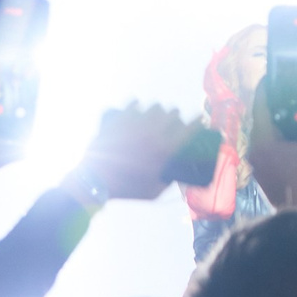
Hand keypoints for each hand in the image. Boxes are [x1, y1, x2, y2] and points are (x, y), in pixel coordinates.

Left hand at [70, 102, 195, 207]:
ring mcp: (136, 123)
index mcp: (165, 150)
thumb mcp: (154, 192)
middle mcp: (153, 133)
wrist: (96, 181)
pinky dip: (137, 105)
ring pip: (155, 106)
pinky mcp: (120, 119)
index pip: (190, 128)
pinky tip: (137, 107)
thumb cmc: (127, 189)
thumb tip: (177, 173)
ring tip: (156, 115)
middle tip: (174, 120)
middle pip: (173, 113)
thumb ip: (168, 181)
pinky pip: (133, 104)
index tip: (200, 120)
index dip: (198, 121)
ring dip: (159, 110)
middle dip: (176, 116)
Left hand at [247, 90, 296, 211]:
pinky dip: (285, 137)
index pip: (261, 103)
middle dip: (280, 103)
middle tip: (295, 90)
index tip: (276, 73)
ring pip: (268, 132)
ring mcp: (259, 163)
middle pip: (265, 117)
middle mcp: (255, 149)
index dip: (269, 85)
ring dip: (284, 121)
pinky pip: (272, 146)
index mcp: (262, 140)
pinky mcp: (266, 172)